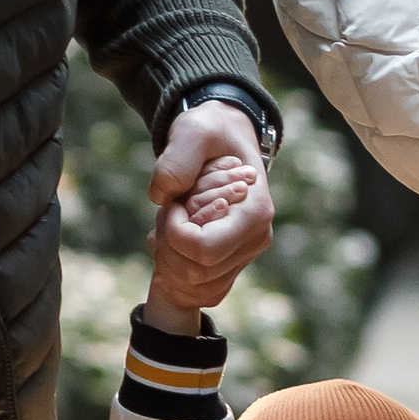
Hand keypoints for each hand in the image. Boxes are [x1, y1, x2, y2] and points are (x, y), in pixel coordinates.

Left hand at [147, 99, 273, 323]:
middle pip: (193, 272)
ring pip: (191, 283)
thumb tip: (162, 196)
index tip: (172, 203)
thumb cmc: (211, 132)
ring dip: (168, 254)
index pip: (203, 250)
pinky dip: (174, 266)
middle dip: (168, 243)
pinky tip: (175, 236)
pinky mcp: (231, 264)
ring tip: (173, 219)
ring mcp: (244, 255)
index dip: (174, 232)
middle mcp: (255, 240)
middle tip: (170, 208)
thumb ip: (177, 159)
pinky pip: (195, 288)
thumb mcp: (194, 131)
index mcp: (255, 212)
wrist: (222, 138)